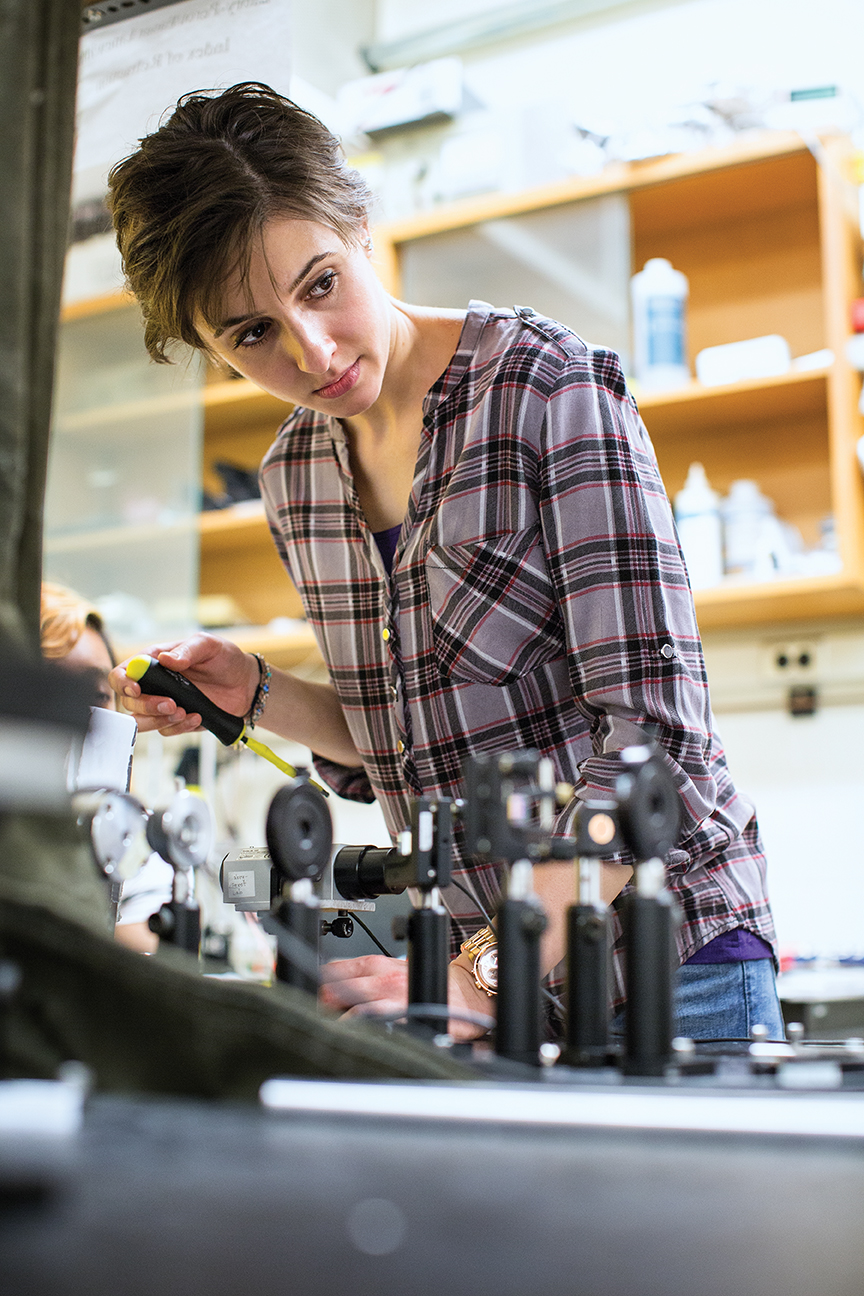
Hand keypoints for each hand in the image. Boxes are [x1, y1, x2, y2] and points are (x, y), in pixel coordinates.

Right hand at [109, 632, 258, 735]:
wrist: (246, 684)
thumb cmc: (225, 659)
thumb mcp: (209, 645)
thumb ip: (187, 650)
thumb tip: (166, 659)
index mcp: (154, 661)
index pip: (123, 672)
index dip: (123, 682)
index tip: (136, 689)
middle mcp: (154, 684)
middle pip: (129, 701)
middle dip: (147, 706)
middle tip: (172, 705)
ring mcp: (163, 703)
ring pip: (142, 721)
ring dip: (159, 720)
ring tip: (184, 712)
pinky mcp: (176, 720)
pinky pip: (166, 730)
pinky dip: (179, 727)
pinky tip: (197, 717)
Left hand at [319, 955, 493, 1041]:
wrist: (466, 996)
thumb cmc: (428, 985)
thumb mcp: (393, 971)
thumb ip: (364, 977)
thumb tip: (331, 988)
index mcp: (377, 964)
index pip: (333, 969)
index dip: (317, 985)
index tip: (309, 996)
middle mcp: (381, 978)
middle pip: (334, 989)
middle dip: (320, 1004)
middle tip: (314, 1017)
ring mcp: (391, 998)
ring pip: (348, 1008)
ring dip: (334, 1021)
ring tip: (329, 1032)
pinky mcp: (402, 1018)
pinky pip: (370, 1025)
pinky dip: (357, 1031)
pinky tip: (353, 1039)